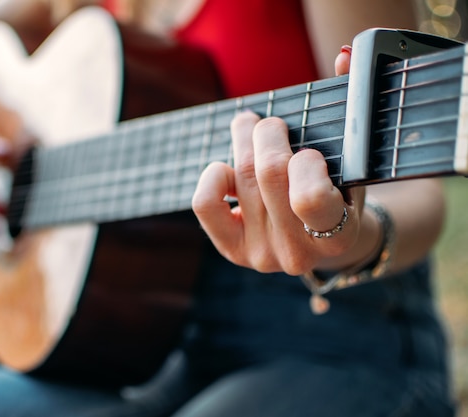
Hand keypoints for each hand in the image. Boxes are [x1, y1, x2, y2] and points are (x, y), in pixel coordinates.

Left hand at [191, 47, 371, 274]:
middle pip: (269, 174)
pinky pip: (206, 204)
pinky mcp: (231, 250)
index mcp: (338, 234)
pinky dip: (213, 175)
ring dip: (243, 141)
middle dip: (269, 134)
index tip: (310, 151)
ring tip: (248, 127)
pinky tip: (227, 167)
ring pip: (241, 178)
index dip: (305, 162)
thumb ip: (351, 112)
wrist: (321, 241)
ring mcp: (261, 256)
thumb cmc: (339, 193)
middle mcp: (297, 253)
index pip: (310, 198)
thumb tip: (344, 55)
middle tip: (271, 124)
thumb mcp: (352, 164)